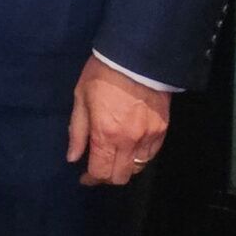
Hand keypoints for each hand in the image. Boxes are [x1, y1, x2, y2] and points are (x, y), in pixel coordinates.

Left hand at [67, 55, 170, 187]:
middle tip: (98, 167)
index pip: (100, 172)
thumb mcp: (81, 98)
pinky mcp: (162, 130)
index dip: (91, 179)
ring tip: (114, 158)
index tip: (84, 176)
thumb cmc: (102, 74)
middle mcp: (128, 141)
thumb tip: (73, 157)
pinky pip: (150, 155)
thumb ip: (77, 131)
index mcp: (105, 134)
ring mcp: (148, 137)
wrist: (136, 56)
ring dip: (124, 168)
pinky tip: (130, 149)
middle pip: (120, 177)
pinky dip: (139, 158)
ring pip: (137, 169)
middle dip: (106, 177)